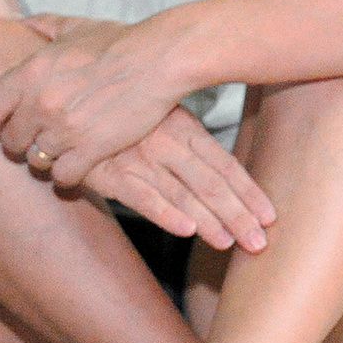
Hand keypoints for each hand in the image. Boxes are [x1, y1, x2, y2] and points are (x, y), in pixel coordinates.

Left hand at [0, 14, 190, 186]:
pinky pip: (64, 176)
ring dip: (48, 160)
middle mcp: (40, 103)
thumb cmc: (120, 41)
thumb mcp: (74, 26)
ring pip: (36, 161)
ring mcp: (64, 128)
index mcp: (29, 74)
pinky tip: (80, 166)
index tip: (15, 119)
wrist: (157, 59)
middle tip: (41, 140)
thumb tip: (19, 21)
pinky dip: (69, 176)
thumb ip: (42, 25)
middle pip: (10, 141)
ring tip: (62, 154)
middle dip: (23, 143)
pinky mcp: (92, 148)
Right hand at [81, 107, 276, 252]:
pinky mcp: (109, 172)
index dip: (249, 193)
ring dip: (208, 222)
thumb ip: (194, 144)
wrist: (72, 98)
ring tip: (229, 244)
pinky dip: (165, 213)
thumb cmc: (126, 112)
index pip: (226, 165)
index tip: (270, 217)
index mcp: (185, 128)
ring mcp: (139, 157)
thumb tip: (228, 177)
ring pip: (182, 194)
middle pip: (211, 184)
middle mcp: (167, 143)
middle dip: (238, 216)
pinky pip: (141, 196)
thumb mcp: (165, 116)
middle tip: (258, 244)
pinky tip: (186, 231)